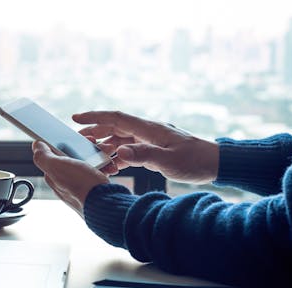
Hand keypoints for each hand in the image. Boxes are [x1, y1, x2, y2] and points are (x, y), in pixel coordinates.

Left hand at [32, 141, 109, 216]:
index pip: (55, 152)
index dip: (65, 141)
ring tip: (108, 153)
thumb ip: (43, 156)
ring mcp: (80, 184)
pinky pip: (100, 172)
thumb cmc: (82, 187)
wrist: (106, 205)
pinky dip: (106, 167)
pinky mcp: (93, 188)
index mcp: (54, 174)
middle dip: (86, 148)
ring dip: (99, 155)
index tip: (76, 137)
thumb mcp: (57, 167)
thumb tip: (36, 145)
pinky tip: (111, 167)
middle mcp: (65, 180)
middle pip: (74, 156)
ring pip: (89, 162)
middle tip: (96, 144)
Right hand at [74, 111, 218, 183]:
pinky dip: (119, 156)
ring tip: (91, 155)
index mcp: (149, 129)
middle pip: (114, 127)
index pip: (116, 118)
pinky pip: (130, 150)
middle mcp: (147, 131)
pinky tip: (112, 165)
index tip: (75, 118)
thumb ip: (142, 155)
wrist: (216, 163)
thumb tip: (118, 151)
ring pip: (121, 139)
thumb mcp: (168, 160)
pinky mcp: (154, 150)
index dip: (94, 117)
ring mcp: (150, 140)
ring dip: (105, 145)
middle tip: (77, 140)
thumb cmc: (195, 161)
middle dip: (94, 132)